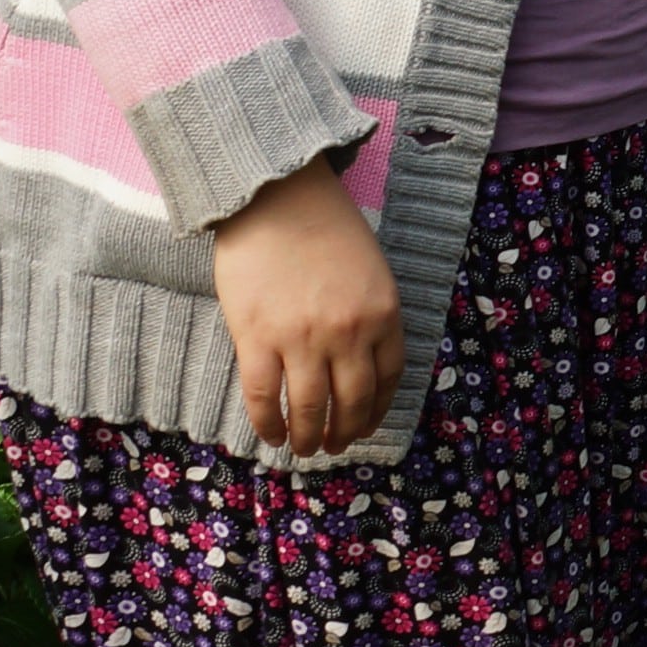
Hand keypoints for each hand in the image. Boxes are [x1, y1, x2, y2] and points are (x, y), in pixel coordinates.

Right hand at [215, 159, 403, 458]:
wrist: (276, 197)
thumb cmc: (324, 226)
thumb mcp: (370, 269)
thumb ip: (369, 313)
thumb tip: (358, 359)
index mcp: (383, 313)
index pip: (388, 377)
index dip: (377, 408)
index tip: (366, 422)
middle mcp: (349, 332)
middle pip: (353, 400)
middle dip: (346, 431)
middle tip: (334, 446)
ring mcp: (303, 339)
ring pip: (310, 408)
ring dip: (309, 437)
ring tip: (304, 449)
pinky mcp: (257, 338)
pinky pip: (264, 397)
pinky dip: (268, 423)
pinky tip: (271, 435)